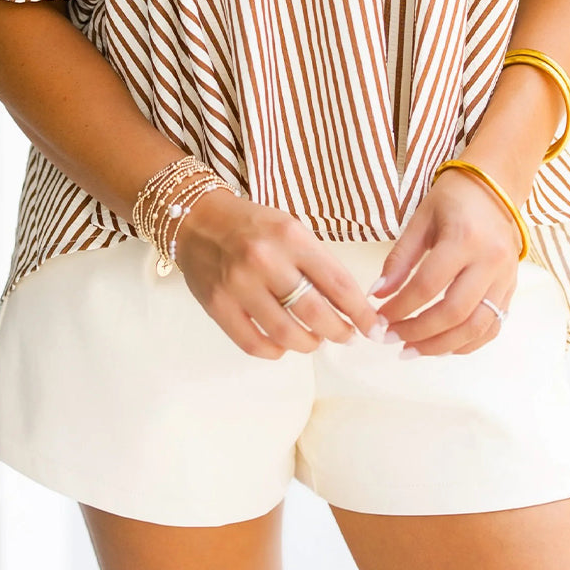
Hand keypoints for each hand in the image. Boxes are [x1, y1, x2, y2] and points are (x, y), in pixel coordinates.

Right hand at [173, 186, 386, 358]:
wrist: (197, 218)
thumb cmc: (251, 225)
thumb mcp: (290, 229)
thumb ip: (315, 263)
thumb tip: (347, 305)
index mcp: (290, 235)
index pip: (337, 282)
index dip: (360, 311)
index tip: (372, 327)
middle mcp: (265, 259)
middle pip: (314, 313)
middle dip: (338, 332)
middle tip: (345, 336)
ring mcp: (238, 283)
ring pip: (286, 333)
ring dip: (308, 343)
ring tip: (313, 340)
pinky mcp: (217, 304)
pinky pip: (253, 343)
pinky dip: (274, 351)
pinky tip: (281, 345)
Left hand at [366, 168, 522, 355]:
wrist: (495, 187)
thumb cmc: (453, 199)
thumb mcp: (420, 219)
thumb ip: (399, 258)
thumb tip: (377, 294)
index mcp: (464, 239)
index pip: (428, 285)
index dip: (400, 308)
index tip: (379, 319)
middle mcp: (490, 261)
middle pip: (454, 312)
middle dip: (419, 333)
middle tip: (392, 340)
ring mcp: (505, 278)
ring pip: (476, 327)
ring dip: (441, 345)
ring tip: (412, 350)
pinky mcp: (511, 288)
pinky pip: (492, 326)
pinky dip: (466, 343)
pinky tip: (442, 346)